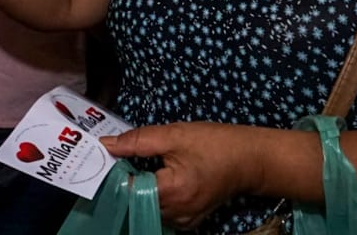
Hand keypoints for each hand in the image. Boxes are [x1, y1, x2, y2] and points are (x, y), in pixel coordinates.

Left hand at [101, 123, 259, 229]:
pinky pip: (162, 212)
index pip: (128, 190)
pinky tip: (156, 178)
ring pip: (147, 208)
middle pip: (136, 201)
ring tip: (139, 166)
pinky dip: (154, 197)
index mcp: (171, 192)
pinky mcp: (190, 221)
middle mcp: (177, 213)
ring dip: (140, 189)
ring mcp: (184, 221)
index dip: (115, 172)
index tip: (109, 156)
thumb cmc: (215, 144)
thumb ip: (137, 141)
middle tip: (122, 158)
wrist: (250, 160)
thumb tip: (106, 145)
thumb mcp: (174, 134)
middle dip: (127, 180)